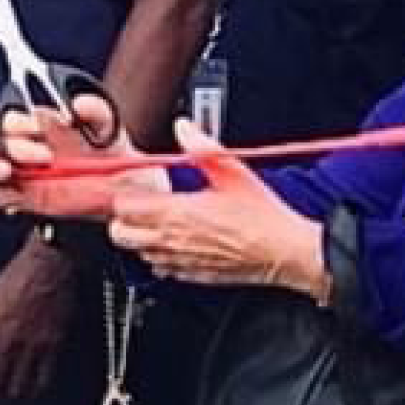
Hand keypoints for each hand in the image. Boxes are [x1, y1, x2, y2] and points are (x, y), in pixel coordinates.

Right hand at [0, 92, 159, 223]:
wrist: (124, 187)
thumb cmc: (110, 151)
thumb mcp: (109, 125)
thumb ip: (95, 109)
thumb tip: (77, 105)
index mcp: (41, 125)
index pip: (14, 117)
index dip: (18, 120)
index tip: (36, 126)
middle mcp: (29, 147)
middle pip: (3, 142)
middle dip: (15, 146)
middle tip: (43, 156)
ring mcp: (26, 174)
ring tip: (5, 171)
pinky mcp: (28, 199)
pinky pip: (2, 197)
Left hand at [0, 232, 79, 399]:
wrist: (47, 266)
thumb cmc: (15, 280)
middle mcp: (5, 340)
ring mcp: (29, 346)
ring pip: (17, 388)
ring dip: (11, 392)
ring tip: (10, 389)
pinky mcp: (51, 346)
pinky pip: (42, 380)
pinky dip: (35, 387)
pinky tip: (32, 385)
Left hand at [107, 120, 330, 300]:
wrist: (285, 252)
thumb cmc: (263, 216)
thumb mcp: (232, 171)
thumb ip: (202, 147)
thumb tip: (184, 128)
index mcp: (177, 212)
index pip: (124, 207)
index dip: (123, 194)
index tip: (131, 186)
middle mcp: (172, 240)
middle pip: (120, 234)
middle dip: (123, 218)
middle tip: (140, 204)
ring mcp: (180, 261)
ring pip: (137, 253)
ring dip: (141, 237)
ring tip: (158, 222)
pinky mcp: (192, 275)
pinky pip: (160, 268)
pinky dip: (160, 255)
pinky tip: (176, 241)